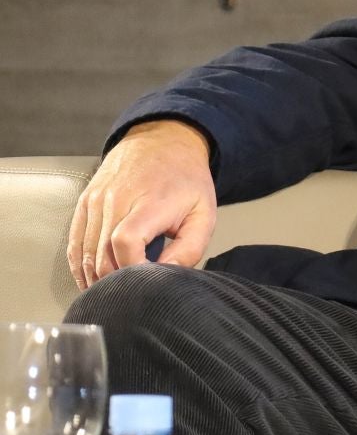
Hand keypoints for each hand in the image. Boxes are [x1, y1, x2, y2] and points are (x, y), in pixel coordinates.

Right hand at [67, 120, 218, 287]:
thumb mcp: (204, 213)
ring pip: (85, 253)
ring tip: (114, 291)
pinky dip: (80, 265)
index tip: (146, 282)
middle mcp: (116, 201)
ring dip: (96, 278)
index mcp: (148, 203)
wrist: (162, 141)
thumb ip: (190, 248)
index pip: (125, 243)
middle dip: (115, 281)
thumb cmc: (186, 180)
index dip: (133, 270)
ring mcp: (95, 201)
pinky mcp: (84, 203)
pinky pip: (75, 243)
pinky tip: (91, 279)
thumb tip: (167, 274)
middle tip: (132, 292)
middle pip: (102, 255)